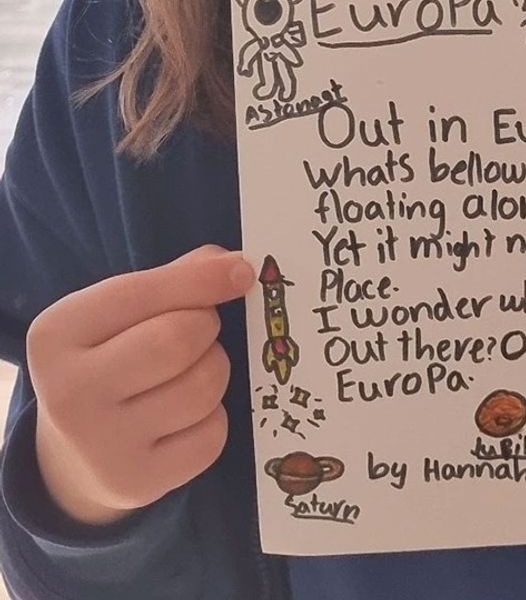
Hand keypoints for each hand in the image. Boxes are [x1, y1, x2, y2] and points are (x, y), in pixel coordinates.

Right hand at [28, 244, 256, 525]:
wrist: (73, 454)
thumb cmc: (106, 360)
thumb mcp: (115, 313)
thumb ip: (170, 282)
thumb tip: (234, 267)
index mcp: (57, 334)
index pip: (142, 294)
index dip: (202, 280)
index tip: (243, 272)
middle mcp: (70, 393)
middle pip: (177, 340)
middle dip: (206, 326)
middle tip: (201, 329)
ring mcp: (101, 446)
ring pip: (202, 386)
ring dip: (215, 368)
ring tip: (192, 370)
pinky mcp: (138, 483)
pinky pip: (212, 435)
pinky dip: (214, 417)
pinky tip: (187, 416)